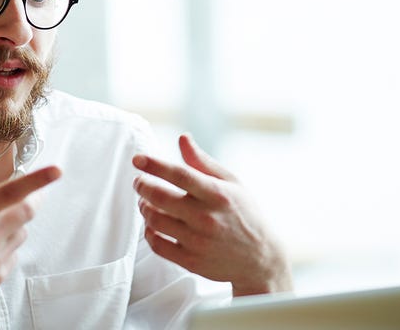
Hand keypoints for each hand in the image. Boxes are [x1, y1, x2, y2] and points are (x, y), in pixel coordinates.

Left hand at [133, 134, 292, 296]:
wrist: (261, 258)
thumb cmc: (245, 214)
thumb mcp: (231, 182)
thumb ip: (203, 161)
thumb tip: (182, 138)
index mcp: (217, 194)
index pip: (179, 175)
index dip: (154, 165)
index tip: (138, 159)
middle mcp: (207, 218)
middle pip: (161, 197)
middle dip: (143, 185)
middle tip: (139, 181)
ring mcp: (198, 241)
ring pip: (155, 221)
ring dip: (144, 207)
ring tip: (145, 201)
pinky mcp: (191, 261)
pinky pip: (158, 245)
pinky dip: (149, 232)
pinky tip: (152, 224)